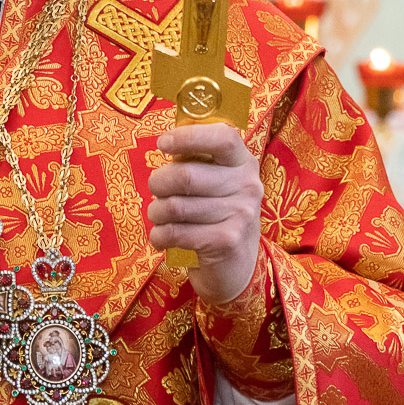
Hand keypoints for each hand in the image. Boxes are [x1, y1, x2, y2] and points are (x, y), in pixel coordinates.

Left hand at [147, 123, 262, 304]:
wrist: (235, 267)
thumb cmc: (214, 215)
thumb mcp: (214, 181)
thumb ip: (196, 160)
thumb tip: (167, 143)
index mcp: (243, 162)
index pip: (223, 138)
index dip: (189, 137)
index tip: (163, 144)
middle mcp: (248, 185)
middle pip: (186, 175)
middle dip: (158, 183)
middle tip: (156, 191)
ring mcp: (241, 214)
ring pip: (175, 206)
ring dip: (156, 212)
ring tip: (160, 217)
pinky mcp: (227, 242)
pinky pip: (175, 232)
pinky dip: (159, 235)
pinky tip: (163, 237)